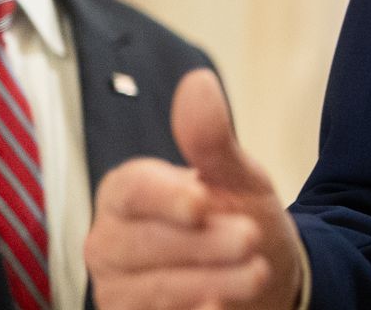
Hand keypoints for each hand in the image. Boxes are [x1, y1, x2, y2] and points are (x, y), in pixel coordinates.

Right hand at [86, 69, 304, 308]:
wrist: (260, 273)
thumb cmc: (237, 216)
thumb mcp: (235, 176)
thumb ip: (211, 139)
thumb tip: (197, 83)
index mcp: (126, 193)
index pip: (131, 191)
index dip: (164, 199)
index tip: (203, 202)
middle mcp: (110, 241)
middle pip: (140, 245)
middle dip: (200, 245)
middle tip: (250, 237)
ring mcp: (118, 288)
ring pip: (153, 290)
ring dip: (209, 282)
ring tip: (256, 271)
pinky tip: (221, 309)